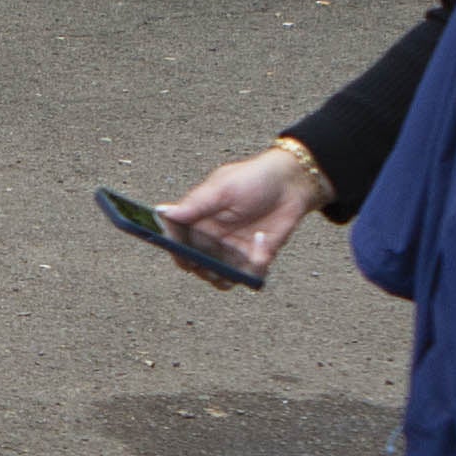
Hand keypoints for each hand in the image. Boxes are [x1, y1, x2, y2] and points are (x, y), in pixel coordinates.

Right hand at [161, 148, 323, 281]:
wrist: (293, 182)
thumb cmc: (254, 178)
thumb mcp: (222, 188)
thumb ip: (194, 204)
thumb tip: (162, 212)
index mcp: (198, 220)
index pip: (177, 242)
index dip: (176, 250)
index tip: (182, 253)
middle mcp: (212, 238)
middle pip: (197, 265)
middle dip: (202, 268)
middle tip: (211, 264)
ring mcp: (234, 251)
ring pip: (220, 277)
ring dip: (225, 276)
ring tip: (235, 262)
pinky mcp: (255, 258)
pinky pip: (249, 276)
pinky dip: (255, 266)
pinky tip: (261, 239)